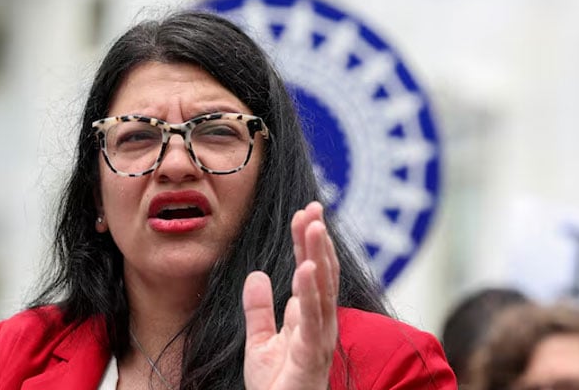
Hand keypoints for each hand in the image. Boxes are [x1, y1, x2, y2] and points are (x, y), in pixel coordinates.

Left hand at [242, 201, 339, 389]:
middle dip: (317, 239)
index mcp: (309, 317)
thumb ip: (259, 308)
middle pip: (321, 272)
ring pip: (322, 289)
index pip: (311, 271)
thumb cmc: (276, 386)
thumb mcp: (259, 341)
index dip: (307, 242)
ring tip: (313, 225)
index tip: (303, 213)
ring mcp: (320, 338)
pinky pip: (313, 318)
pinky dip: (310, 291)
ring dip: (318, 255)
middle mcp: (321, 323)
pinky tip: (306, 266)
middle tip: (313, 207)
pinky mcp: (312, 355)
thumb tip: (256, 274)